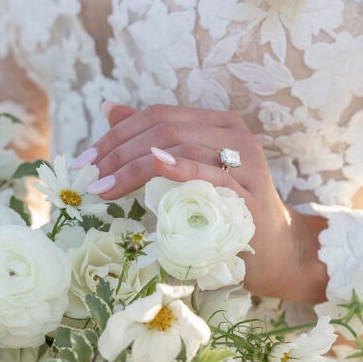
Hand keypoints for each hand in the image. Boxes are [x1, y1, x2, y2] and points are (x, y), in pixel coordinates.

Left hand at [74, 102, 327, 303]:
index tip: (86, 160)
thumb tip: (109, 108)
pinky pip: (211, 173)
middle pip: (164, 129)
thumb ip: (153, 141)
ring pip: (181, 146)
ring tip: (103, 187)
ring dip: (133, 167)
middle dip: (118, 151)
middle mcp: (235, 134)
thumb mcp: (187, 172)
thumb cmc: (226, 212)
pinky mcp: (250, 193)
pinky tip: (154, 166)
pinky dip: (180, 167)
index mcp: (218, 123)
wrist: (276, 252)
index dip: (117, 133)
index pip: (158, 116)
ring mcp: (246, 162)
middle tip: (88, 176)